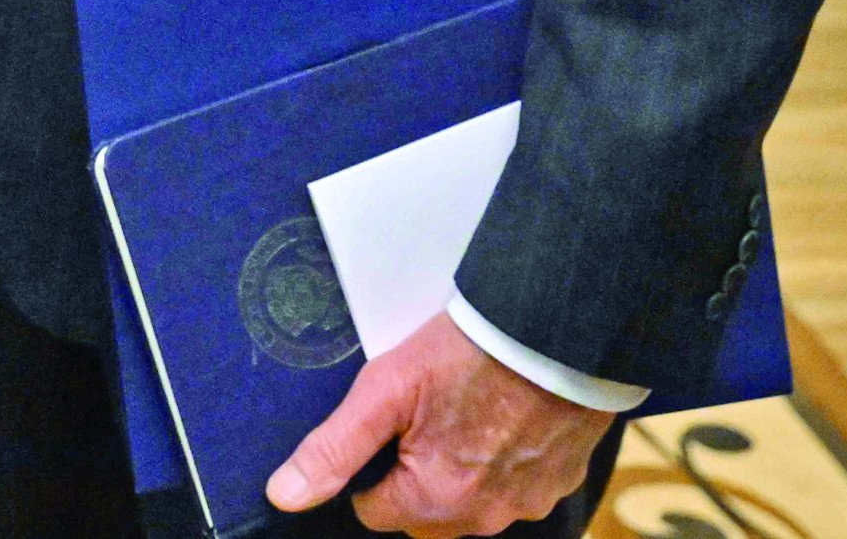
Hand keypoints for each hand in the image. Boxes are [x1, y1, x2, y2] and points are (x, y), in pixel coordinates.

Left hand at [267, 310, 615, 535]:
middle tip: (425, 411)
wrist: (559, 329)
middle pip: (424, 512)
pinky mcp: (561, 480)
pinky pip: (518, 485)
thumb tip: (285, 496)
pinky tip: (506, 415)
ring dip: (463, 469)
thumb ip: (335, 448)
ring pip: (473, 501)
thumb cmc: (470, 353)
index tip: (385, 426)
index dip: (369, 469)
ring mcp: (529, 502)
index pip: (373, 512)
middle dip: (416, 474)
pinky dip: (507, 460)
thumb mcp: (387, 389)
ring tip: (466, 408)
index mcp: (436, 503)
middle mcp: (486, 517)